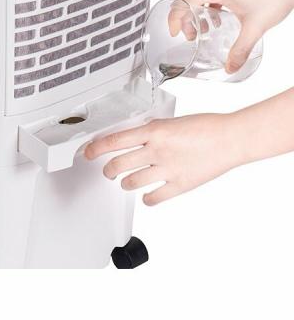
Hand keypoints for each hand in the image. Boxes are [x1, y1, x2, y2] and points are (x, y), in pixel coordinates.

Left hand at [84, 114, 242, 204]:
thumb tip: (133, 136)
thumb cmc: (206, 126)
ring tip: (126, 181)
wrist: (231, 139)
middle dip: (108, 170)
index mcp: (153, 131)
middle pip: (118, 164)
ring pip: (131, 182)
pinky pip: (154, 197)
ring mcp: (167, 169)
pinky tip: (147, 195)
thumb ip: (151, 130)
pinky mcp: (179, 185)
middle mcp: (156, 151)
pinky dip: (147, 199)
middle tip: (108, 171)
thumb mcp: (171, 121)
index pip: (114, 141)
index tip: (87, 153)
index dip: (95, 149)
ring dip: (124, 183)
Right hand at [178, 0, 293, 72]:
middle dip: (185, 20)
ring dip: (197, 14)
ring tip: (204, 31)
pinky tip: (221, 21)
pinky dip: (210, 9)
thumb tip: (230, 66)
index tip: (173, 32)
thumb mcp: (256, 27)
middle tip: (192, 37)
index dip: (174, 18)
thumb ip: (241, 50)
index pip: (183, 0)